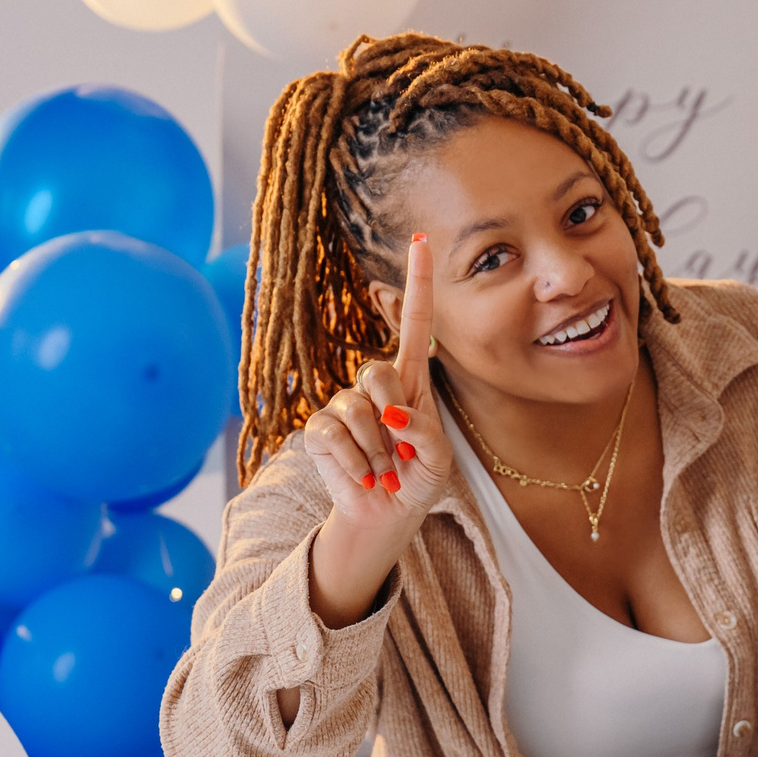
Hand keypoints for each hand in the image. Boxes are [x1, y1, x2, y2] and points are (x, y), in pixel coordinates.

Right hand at [304, 236, 453, 622]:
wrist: (385, 517)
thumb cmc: (417, 481)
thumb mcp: (438, 461)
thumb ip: (426, 434)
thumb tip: (392, 415)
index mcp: (412, 380)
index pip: (416, 323)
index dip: (417, 283)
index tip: (420, 240)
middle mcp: (375, 385)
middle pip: (376, 372)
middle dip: (391, 415)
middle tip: (399, 451)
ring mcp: (343, 404)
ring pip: (355, 410)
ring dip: (376, 452)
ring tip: (384, 471)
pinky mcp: (319, 430)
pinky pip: (332, 434)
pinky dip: (354, 463)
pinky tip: (363, 477)